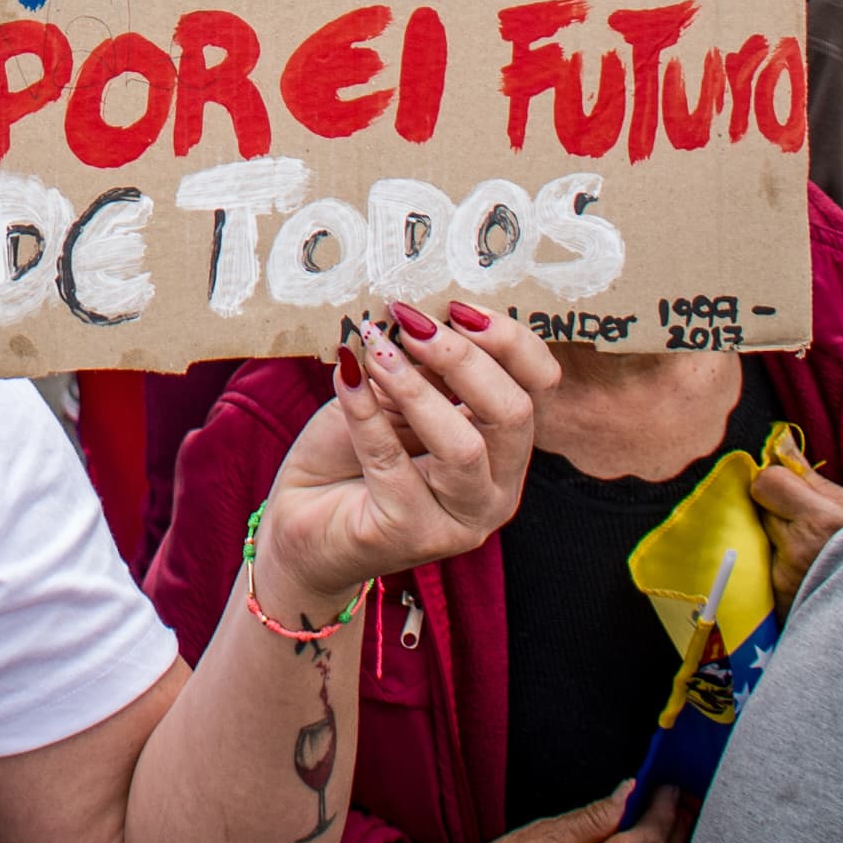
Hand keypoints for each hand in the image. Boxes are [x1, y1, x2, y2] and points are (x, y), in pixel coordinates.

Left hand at [260, 301, 551, 597]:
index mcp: (506, 448)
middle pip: (513, 415)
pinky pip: (391, 464)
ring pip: (463, 447)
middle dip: (464, 359)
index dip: (509, 340)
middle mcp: (497, 490)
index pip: (539, 386)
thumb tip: (425, 316)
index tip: (457, 306)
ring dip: (417, 387)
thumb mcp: (395, 397)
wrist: (303, 515)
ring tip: (377, 349)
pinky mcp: (409, 536)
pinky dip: (366, 412)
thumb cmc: (353, 452)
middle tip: (414, 324)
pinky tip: (345, 376)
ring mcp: (459, 522)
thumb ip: (424, 368)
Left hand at [747, 458, 842, 606]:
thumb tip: (781, 442)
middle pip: (760, 511)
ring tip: (808, 552)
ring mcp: (784, 580)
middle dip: (776, 514)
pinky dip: (777, 569)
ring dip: (775, 542)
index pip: (767, 483)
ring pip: (760, 541)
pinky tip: (803, 575)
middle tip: (803, 525)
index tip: (788, 490)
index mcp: (820, 520)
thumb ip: (812, 479)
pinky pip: (764, 572)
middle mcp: (797, 551)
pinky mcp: (779, 603)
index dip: (776, 483)